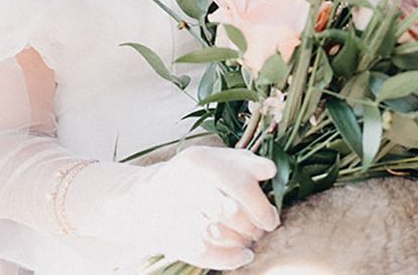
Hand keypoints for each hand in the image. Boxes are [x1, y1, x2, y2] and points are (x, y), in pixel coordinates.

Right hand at [127, 146, 278, 269]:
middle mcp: (183, 182)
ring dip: (239, 240)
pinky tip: (244, 256)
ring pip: (215, 232)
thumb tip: (270, 170)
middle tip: (262, 231)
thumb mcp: (219, 159)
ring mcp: (171, 209)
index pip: (239, 184)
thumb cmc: (196, 175)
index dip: (260, 206)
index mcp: (200, 160)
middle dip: (251, 225)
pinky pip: (202, 252)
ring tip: (251, 240)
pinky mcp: (166, 235)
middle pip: (227, 211)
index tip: (271, 218)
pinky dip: (227, 258)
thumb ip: (246, 162)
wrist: (146, 197)